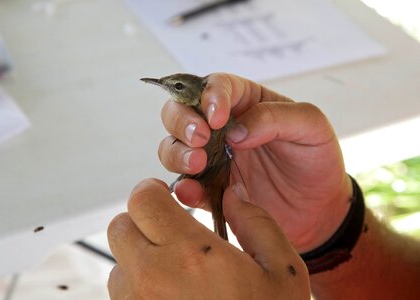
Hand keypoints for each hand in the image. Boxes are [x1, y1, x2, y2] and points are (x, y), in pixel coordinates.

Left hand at [107, 179, 309, 298]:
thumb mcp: (283, 274)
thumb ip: (257, 224)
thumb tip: (234, 195)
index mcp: (192, 254)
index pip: (142, 199)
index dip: (153, 191)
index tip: (166, 197)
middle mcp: (152, 279)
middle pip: (121, 226)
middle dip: (143, 221)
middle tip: (171, 233)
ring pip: (119, 263)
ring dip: (140, 259)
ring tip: (176, 276)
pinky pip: (120, 295)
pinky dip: (138, 288)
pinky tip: (172, 299)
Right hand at [158, 73, 351, 251]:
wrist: (320, 207)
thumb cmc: (316, 158)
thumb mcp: (311, 126)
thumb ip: (275, 118)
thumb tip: (235, 132)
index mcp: (245, 102)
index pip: (216, 85)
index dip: (210, 96)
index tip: (218, 118)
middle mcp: (221, 128)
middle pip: (180, 112)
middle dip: (182, 122)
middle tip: (200, 138)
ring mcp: (212, 159)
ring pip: (173, 147)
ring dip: (176, 153)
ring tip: (197, 164)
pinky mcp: (211, 189)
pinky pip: (187, 186)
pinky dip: (183, 188)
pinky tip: (190, 191)